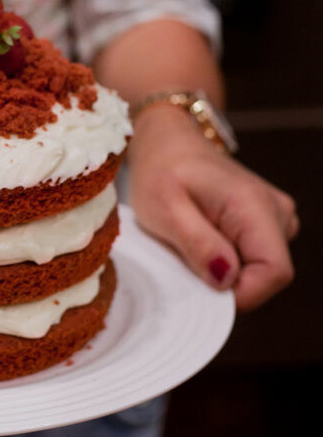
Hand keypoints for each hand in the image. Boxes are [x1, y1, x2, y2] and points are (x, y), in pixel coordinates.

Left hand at [127, 104, 297, 311]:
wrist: (166, 142)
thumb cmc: (161, 169)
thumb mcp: (163, 208)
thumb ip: (197, 243)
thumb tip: (226, 279)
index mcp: (255, 206)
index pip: (275, 272)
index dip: (241, 293)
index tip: (200, 287)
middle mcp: (276, 210)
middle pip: (267, 274)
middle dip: (226, 280)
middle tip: (185, 257)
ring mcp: (274, 215)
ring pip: (258, 267)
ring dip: (223, 267)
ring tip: (189, 240)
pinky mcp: (264, 220)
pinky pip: (251, 255)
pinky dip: (225, 257)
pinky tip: (200, 237)